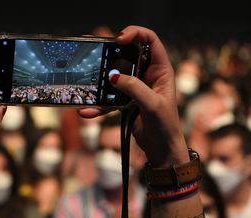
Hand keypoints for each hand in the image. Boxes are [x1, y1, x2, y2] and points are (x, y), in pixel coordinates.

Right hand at [79, 26, 188, 165]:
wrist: (162, 150)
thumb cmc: (165, 126)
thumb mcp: (152, 105)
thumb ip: (134, 88)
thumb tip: (112, 76)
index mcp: (161, 70)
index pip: (150, 40)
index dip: (135, 33)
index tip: (118, 39)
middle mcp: (148, 75)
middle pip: (128, 54)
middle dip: (111, 51)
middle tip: (95, 49)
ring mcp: (136, 88)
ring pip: (115, 75)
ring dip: (101, 77)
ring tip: (85, 72)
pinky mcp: (126, 101)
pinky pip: (109, 98)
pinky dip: (98, 104)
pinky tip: (86, 111)